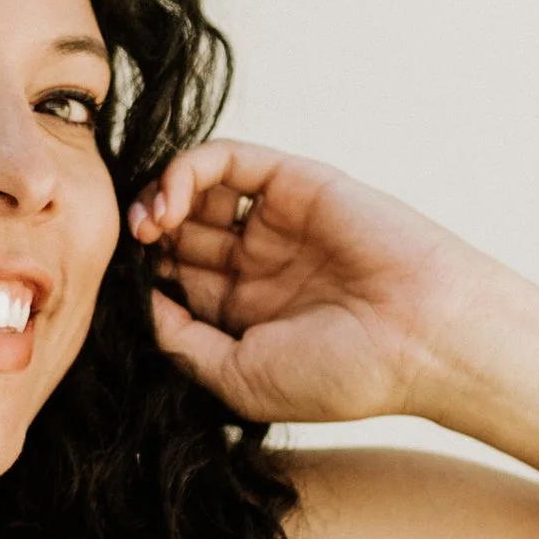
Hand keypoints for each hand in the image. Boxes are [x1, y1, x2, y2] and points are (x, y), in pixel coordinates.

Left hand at [130, 144, 495, 424]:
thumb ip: (181, 342)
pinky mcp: (293, 182)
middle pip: (176, 233)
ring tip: (147, 225)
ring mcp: (274, 221)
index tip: (114, 289)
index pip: (170, 281)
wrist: (424, 338)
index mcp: (243, 314)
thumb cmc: (344, 373)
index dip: (138, 278)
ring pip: (194, 192)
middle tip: (124, 248)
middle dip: (141, 237)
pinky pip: (226, 160)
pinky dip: (186, 171)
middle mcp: (256, 264)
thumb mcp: (239, 378)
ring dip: (156, 200)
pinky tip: (171, 202)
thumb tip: (139, 304)